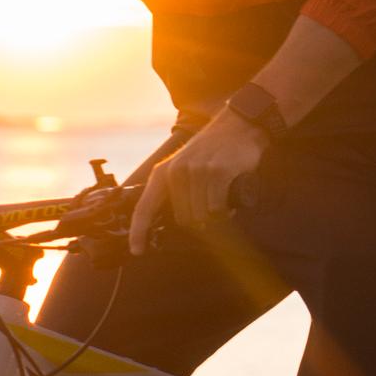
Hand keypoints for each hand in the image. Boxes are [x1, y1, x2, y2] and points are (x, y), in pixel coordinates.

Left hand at [130, 110, 266, 254]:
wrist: (238, 125)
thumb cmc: (212, 149)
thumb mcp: (185, 164)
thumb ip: (177, 189)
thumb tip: (178, 221)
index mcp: (164, 172)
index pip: (144, 207)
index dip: (139, 231)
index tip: (137, 250)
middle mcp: (177, 172)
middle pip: (183, 218)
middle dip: (199, 221)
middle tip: (212, 209)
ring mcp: (197, 172)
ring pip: (202, 216)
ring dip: (214, 218)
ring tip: (223, 203)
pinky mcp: (218, 173)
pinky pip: (217, 209)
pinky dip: (225, 212)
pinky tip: (230, 204)